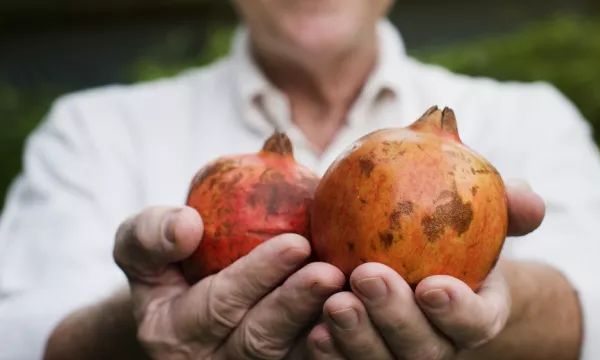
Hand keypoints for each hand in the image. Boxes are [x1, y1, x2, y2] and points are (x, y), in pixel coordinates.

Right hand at [113, 206, 344, 359]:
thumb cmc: (168, 265)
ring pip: (289, 359)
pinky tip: (361, 314)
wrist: (185, 306)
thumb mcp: (142, 246)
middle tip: (332, 272)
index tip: (297, 243)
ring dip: (324, 329)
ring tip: (352, 293)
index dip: (258, 275)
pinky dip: (336, 344)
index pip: (218, 305)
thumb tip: (186, 226)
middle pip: (260, 340)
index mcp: (172, 332)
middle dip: (296, 305)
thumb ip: (150, 234)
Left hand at [306, 180, 545, 358]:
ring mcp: (399, 356)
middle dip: (395, 317)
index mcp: (475, 315)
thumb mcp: (481, 212)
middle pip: (423, 349)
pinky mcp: (363, 357)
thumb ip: (505, 205)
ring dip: (358, 337)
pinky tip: (313, 328)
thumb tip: (530, 200)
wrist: (416, 258)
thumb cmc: (451, 233)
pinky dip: (331, 351)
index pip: (477, 322)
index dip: (459, 312)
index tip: (433, 286)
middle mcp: (439, 344)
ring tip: (334, 302)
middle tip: (367, 276)